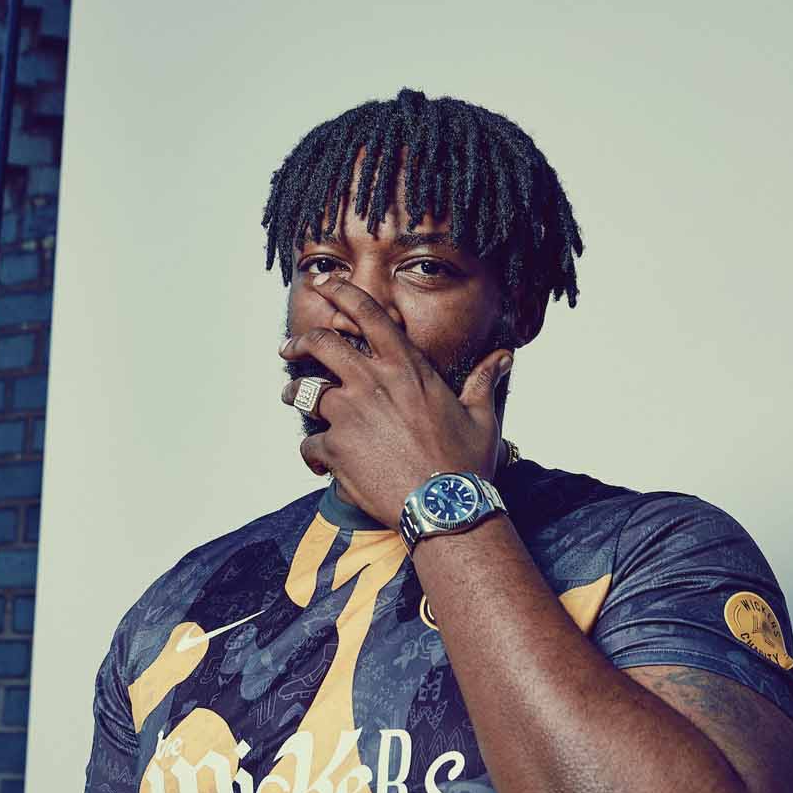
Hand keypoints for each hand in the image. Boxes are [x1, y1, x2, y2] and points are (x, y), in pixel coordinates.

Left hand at [279, 272, 511, 525]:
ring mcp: (348, 414)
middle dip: (299, 343)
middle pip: (321, 344)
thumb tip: (504, 357)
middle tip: (289, 348)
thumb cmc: (465, 464)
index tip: (325, 284)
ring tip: (291, 398)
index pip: (368, 313)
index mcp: (406, 367)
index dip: (341, 292)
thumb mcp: (480, 416)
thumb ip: (483, 382)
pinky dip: (311, 455)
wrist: (445, 508)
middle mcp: (371, 382)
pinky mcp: (334, 448)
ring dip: (293, 394)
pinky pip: (309, 446)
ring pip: (302, 392)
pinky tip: (320, 466)